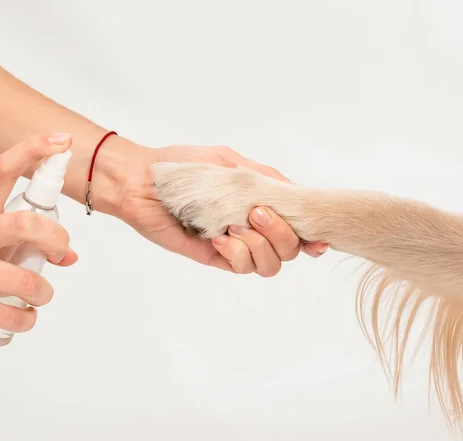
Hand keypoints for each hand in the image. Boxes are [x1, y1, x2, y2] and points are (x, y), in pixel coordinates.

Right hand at [0, 135, 77, 340]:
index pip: (3, 169)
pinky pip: (14, 314)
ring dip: (43, 293)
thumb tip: (69, 256)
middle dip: (57, 240)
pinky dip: (27, 319)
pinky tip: (21, 315)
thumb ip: (27, 240)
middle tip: (60, 253)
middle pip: (27, 224)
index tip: (63, 141)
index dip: (35, 150)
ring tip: (38, 296)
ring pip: (27, 280)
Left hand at [117, 144, 328, 276]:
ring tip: (236, 224)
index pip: (296, 229)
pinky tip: (219, 237)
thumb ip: (266, 178)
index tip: (318, 238)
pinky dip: (236, 253)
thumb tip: (296, 193)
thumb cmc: (185, 166)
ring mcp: (234, 245)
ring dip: (261, 245)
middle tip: (256, 212)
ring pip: (270, 265)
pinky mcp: (214, 257)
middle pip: (289, 251)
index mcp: (260, 206)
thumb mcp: (231, 163)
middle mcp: (251, 230)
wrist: (143, 180)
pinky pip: (240, 267)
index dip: (313, 238)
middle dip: (283, 234)